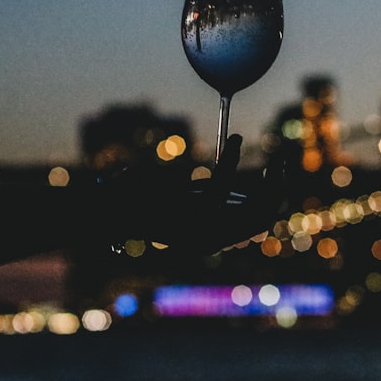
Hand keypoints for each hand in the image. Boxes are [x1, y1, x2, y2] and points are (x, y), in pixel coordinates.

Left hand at [107, 134, 285, 253]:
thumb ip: (205, 196)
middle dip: (278, 192)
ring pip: (253, 211)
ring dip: (266, 181)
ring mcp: (201, 231)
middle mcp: (209, 240)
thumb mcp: (178, 198)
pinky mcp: (188, 215)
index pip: (254, 225)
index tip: (275, 175)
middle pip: (262, 221)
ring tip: (265, 155)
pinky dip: (232, 160)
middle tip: (280, 164)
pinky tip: (234, 141)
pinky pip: (222, 185)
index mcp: (208, 238)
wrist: (100, 209)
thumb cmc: (134, 201)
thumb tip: (231, 185)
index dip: (272, 201)